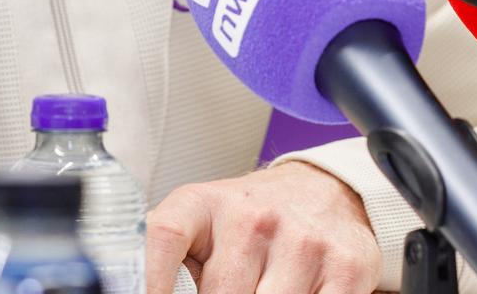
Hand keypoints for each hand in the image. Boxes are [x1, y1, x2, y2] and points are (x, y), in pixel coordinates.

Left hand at [144, 161, 380, 293]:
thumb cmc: (252, 218)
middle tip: (228, 291)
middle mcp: (254, 216)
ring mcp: (303, 242)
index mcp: (205, 204)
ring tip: (259, 290)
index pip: (164, 235)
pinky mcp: (345, 267)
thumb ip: (169, 255)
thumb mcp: (203, 222)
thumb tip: (131, 288)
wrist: (322, 192)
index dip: (152, 278)